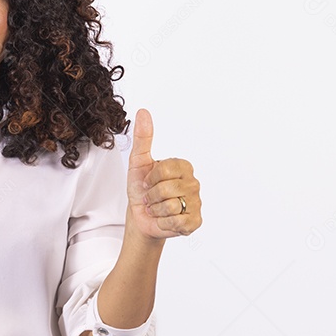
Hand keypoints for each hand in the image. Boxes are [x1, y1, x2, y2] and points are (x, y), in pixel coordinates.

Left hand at [126, 108, 201, 239]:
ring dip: (156, 210)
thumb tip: (143, 112)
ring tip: (157, 208)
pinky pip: (177, 222)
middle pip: (166, 189)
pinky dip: (164, 222)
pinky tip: (164, 219)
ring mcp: (196, 203)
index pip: (165, 169)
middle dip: (151, 196)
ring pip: (171, 207)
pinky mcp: (195, 222)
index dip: (150, 178)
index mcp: (183, 166)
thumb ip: (143, 138)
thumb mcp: (138, 162)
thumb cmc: (141, 189)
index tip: (148, 181)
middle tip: (151, 197)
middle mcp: (194, 183)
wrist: (141, 217)